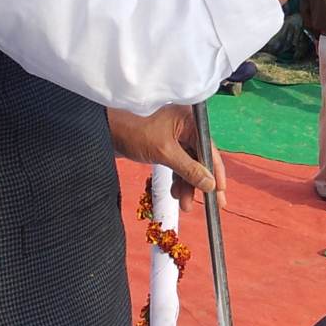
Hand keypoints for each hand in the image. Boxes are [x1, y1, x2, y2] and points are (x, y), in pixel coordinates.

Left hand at [107, 105, 225, 211]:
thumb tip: (210, 184)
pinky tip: (175, 194)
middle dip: (201, 182)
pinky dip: (178, 179)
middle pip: (201, 158)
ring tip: (186, 205)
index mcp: (190, 120)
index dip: (216, 172)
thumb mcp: (165, 153)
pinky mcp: (166, 145)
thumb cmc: (135, 132)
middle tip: (213, 205)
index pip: (209, 148)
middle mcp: (186, 126)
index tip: (220, 192)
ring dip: (188, 185)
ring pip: (189, 164)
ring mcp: (176, 136)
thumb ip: (189, 169)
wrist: (105, 130)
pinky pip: (178, 164)